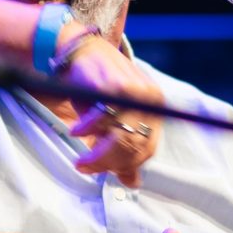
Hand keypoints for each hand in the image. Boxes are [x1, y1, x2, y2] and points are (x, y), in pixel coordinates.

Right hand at [66, 37, 165, 187]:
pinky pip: (100, 119)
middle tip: (87, 167)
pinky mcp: (110, 86)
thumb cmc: (98, 85)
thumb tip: (133, 183)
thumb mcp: (115, 118)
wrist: (83, 49)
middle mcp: (149, 98)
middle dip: (108, 164)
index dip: (127, 167)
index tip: (106, 173)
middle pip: (134, 147)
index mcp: (155, 107)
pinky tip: (77, 131)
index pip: (148, 149)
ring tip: (81, 159)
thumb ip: (125, 148)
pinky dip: (86, 130)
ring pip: (118, 138)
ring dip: (97, 154)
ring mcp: (131, 92)